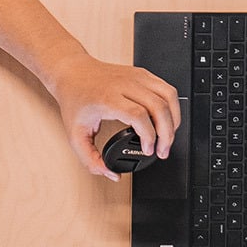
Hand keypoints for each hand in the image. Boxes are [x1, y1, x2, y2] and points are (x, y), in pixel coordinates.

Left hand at [48, 54, 180, 180]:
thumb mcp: (75, 135)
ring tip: (168, 136)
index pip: (139, 115)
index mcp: (108, 98)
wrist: (72, 72)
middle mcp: (124, 84)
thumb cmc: (75, 99)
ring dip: (174, 119)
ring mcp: (136, 77)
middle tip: (162, 150)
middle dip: (167, 133)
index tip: (148, 150)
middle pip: (159, 106)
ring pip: (168, 95)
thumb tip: (111, 174)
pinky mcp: (143, 74)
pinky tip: (166, 119)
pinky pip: (166, 89)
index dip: (149, 136)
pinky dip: (171, 106)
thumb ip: (90, 160)